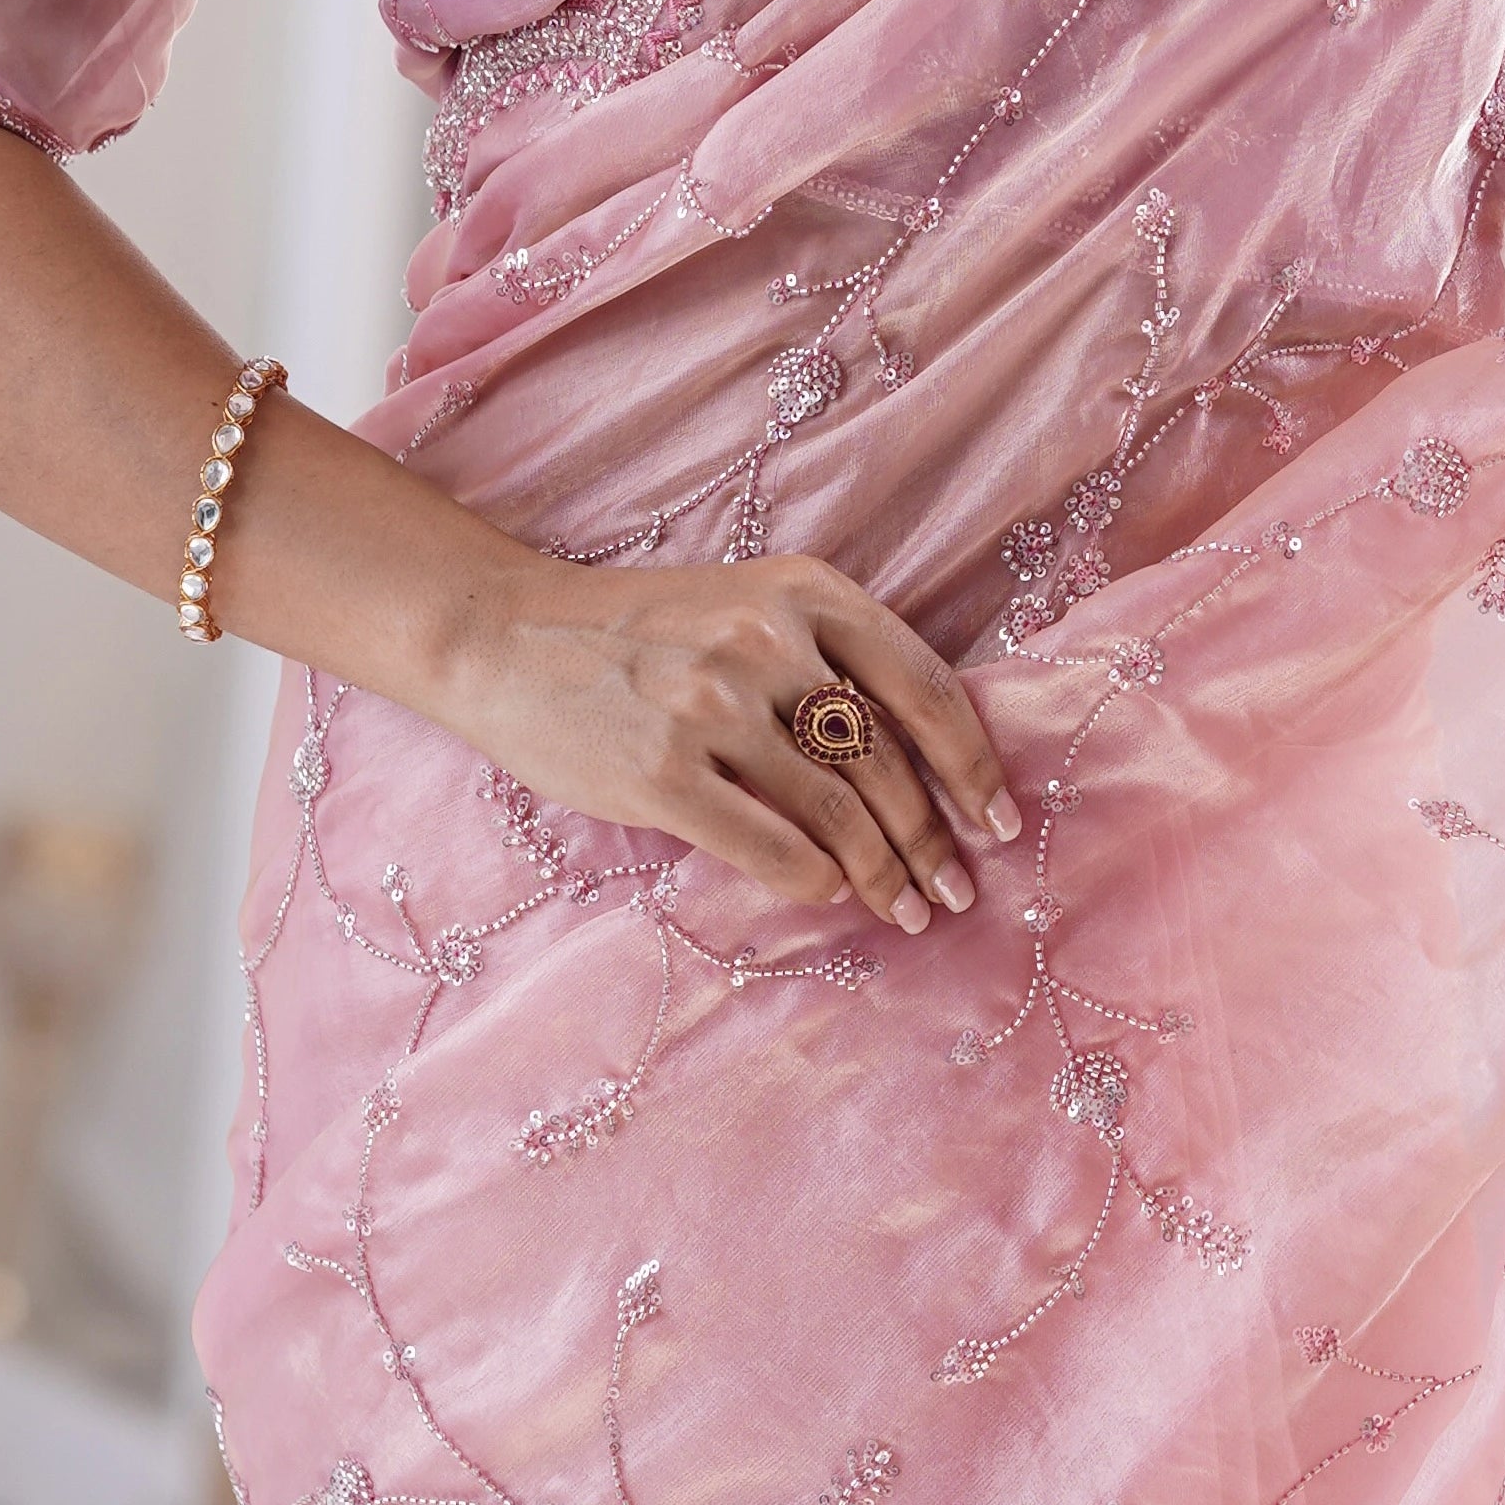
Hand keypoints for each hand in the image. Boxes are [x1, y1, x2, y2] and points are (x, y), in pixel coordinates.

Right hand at [435, 550, 1019, 933]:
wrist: (503, 637)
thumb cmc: (637, 633)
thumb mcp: (744, 607)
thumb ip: (826, 661)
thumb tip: (922, 768)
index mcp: (803, 593)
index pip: (924, 686)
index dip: (974, 763)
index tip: (1001, 821)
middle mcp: (766, 642)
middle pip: (886, 762)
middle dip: (933, 839)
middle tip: (956, 891)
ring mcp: (711, 707)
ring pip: (838, 812)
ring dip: (885, 876)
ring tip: (908, 911)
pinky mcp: (661, 773)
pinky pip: (772, 847)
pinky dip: (816, 882)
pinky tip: (831, 895)